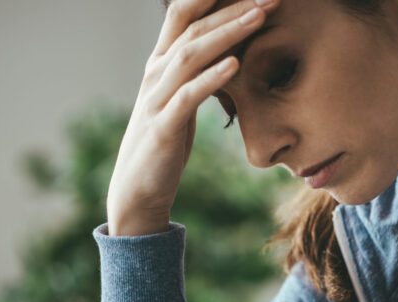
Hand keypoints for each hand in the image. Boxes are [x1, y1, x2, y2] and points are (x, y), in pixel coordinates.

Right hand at [106, 0, 279, 235]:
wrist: (138, 188)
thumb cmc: (166, 139)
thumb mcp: (182, 97)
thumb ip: (199, 70)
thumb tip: (230, 48)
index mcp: (161, 62)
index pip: (184, 12)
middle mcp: (155, 73)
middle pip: (192, 26)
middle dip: (232, 7)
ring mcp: (156, 98)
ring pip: (190, 55)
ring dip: (227, 33)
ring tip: (260, 16)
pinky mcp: (163, 127)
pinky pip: (187, 97)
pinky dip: (211, 78)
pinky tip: (235, 64)